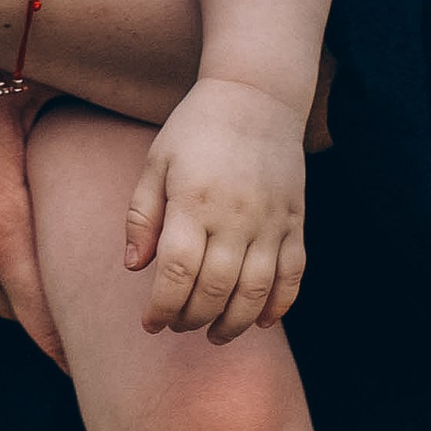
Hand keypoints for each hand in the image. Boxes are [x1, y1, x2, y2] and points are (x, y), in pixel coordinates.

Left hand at [123, 79, 306, 346]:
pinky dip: (280, 304)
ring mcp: (271, 220)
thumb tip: (134, 268)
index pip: (177, 271)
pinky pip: (293, 273)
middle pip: (215, 288)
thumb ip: (142, 216)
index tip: (150, 323)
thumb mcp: (157, 163)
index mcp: (194, 201)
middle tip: (177, 326)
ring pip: (256, 290)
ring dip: (234, 323)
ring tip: (214, 334)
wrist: (256, 95)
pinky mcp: (296, 220)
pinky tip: (261, 321)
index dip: (162, 307)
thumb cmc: (197, 129)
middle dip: (192, 319)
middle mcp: (236, 215)